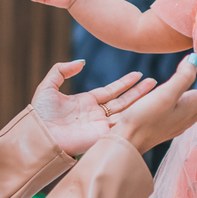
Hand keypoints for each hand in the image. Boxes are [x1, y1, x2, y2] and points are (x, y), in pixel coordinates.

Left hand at [32, 60, 156, 156]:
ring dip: (141, 102)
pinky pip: (122, 124)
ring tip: (158, 91)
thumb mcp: (48, 86)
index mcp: (86, 102)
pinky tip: (148, 108)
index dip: (125, 83)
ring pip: (127, 111)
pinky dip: (135, 116)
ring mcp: (101, 125)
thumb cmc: (40, 114)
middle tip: (155, 82)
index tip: (139, 75)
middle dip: (139, 92)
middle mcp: (96, 114)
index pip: (111, 91)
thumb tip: (81, 62)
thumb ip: (62, 70)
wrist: (38, 135)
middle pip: (123, 101)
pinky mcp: (103, 136)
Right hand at [111, 54, 196, 153]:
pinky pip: (194, 108)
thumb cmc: (144, 118)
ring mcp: (181, 121)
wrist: (128, 143)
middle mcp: (190, 116)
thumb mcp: (164, 94)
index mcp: (191, 107)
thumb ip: (181, 76)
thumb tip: (194, 58)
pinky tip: (193, 96)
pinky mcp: (172, 124)